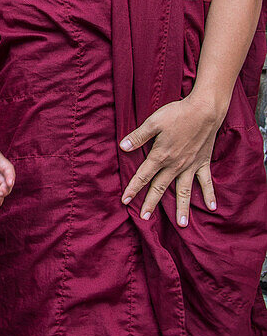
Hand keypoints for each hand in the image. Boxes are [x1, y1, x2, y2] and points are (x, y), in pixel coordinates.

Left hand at [120, 94, 220, 225]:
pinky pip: (206, 182)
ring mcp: (190, 166)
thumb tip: (122, 147)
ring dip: (181, 208)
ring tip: (181, 224)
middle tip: (144, 218)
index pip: (143, 176)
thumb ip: (138, 137)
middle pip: (160, 188)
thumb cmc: (177, 114)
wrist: (204, 110)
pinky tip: (212, 208)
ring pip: (184, 191)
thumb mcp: (153, 122)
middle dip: (151, 203)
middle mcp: (175, 165)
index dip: (132, 189)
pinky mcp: (203, 162)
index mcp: (160, 156)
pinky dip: (209, 194)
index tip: (125, 201)